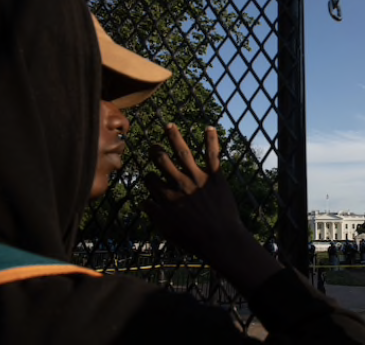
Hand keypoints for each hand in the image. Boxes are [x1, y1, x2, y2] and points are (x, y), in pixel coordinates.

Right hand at [143, 124, 245, 264]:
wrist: (220, 239)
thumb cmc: (194, 239)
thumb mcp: (168, 230)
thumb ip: (155, 215)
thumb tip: (143, 202)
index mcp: (167, 197)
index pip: (151, 180)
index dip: (149, 178)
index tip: (151, 178)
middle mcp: (180, 184)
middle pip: (163, 161)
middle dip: (156, 152)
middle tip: (154, 147)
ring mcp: (198, 178)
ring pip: (183, 152)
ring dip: (175, 137)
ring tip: (170, 125)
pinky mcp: (215, 177)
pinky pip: (213, 155)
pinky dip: (211, 141)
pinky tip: (210, 128)